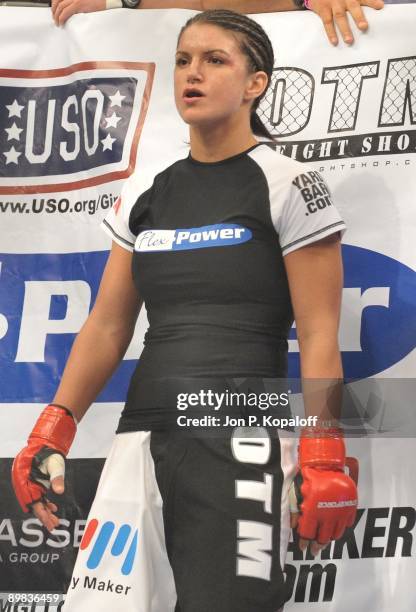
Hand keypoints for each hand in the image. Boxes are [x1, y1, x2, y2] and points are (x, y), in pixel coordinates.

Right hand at [31, 453, 65, 531]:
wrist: (45, 444)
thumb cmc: (49, 453)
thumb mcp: (55, 465)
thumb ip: (57, 477)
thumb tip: (60, 491)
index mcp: (25, 480)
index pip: (33, 502)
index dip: (42, 514)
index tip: (49, 524)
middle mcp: (24, 484)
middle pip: (34, 505)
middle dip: (44, 516)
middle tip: (54, 525)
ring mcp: (28, 484)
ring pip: (36, 502)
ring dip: (45, 511)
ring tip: (55, 520)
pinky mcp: (33, 484)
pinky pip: (37, 497)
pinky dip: (45, 503)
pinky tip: (53, 508)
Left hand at [51, 0, 104, 25]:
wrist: (106, 1)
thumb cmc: (98, 1)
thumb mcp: (84, 1)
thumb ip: (75, 4)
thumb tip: (69, 10)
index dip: (54, 5)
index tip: (54, 11)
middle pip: (57, 2)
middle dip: (54, 11)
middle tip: (54, 18)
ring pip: (60, 7)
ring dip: (57, 16)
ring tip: (58, 22)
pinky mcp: (78, 4)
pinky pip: (65, 12)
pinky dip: (61, 18)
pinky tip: (61, 22)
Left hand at [289, 427, 357, 553]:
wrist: (329, 464)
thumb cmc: (311, 475)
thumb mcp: (298, 490)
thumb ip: (294, 507)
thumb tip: (293, 524)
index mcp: (313, 511)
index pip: (307, 533)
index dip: (305, 542)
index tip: (303, 547)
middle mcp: (326, 515)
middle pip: (322, 538)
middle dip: (317, 546)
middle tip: (315, 550)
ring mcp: (339, 513)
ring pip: (335, 534)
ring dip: (329, 539)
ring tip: (325, 541)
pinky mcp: (349, 508)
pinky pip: (347, 524)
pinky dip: (342, 528)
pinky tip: (337, 528)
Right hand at [308, 0, 383, 45]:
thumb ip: (360, 1)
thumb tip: (377, 6)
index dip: (372, 2)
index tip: (380, 6)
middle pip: (353, 7)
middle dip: (358, 17)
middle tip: (364, 27)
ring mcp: (334, 3)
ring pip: (340, 17)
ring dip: (345, 29)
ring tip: (349, 41)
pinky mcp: (323, 9)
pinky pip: (327, 22)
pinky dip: (331, 32)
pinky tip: (335, 41)